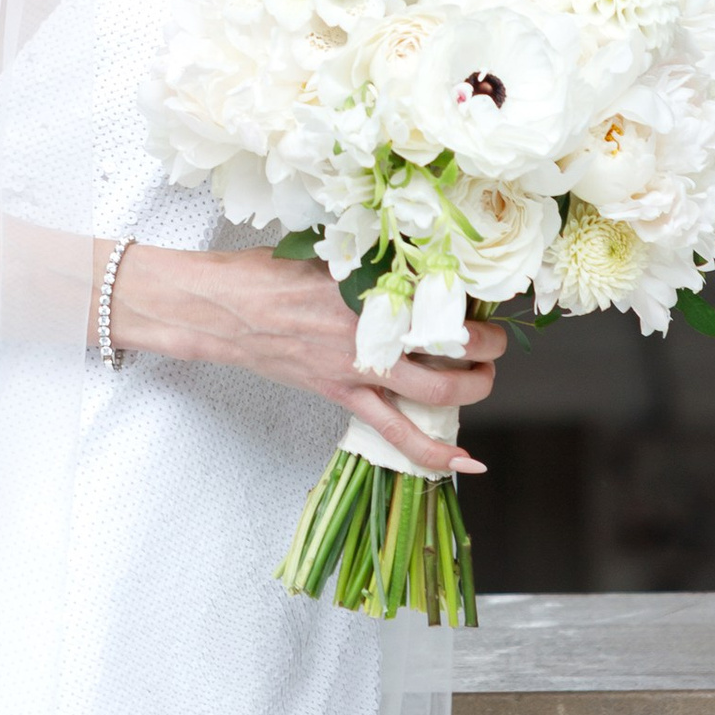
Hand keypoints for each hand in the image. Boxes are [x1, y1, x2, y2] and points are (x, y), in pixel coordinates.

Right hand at [107, 241, 501, 480]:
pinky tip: (464, 463)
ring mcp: (359, 367)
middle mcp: (371, 328)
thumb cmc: (266, 273)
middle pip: (453, 343)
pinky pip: (397, 433)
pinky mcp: (343, 395)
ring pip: (436, 390)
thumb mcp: (325, 251)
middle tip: (494, 339)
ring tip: (484, 379)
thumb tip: (410, 255)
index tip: (488, 293)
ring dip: (473, 388)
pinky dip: (433, 452)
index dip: (474, 295)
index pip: (441, 292)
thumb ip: (369, 259)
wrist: (220, 309)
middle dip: (487, 346)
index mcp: (370, 284)